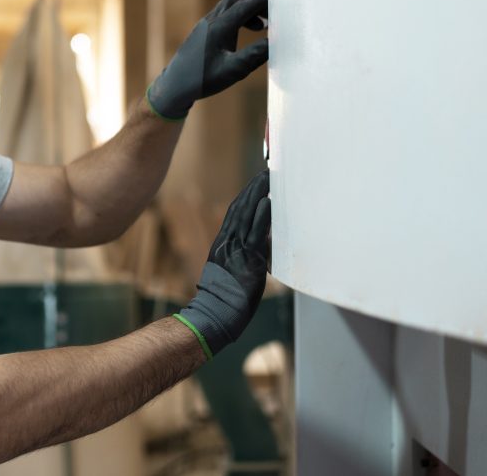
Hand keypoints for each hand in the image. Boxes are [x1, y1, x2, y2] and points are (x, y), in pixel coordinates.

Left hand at [146, 0, 267, 119]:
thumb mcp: (231, 72)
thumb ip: (253, 56)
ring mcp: (208, 23)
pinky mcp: (208, 30)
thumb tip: (275, 42)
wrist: (174, 86)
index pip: (245, 5)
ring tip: (272, 4)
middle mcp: (212, 21)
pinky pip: (229, 13)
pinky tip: (257, 26)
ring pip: (232, 2)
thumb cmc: (200, 80)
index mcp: (218, 28)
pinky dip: (245, 12)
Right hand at [174, 169, 270, 358]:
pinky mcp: (248, 259)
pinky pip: (255, 233)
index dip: (246, 197)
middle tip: (265, 173)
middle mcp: (227, 242)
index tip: (255, 184)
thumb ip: (242, 255)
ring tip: (269, 180)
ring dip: (259, 195)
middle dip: (253, 189)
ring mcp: (237, 249)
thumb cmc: (225, 298)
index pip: (234, 213)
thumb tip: (260, 246)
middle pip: (241, 208)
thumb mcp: (231, 271)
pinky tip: (269, 202)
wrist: (217, 313)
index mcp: (223, 244)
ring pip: (247, 216)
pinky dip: (262, 216)